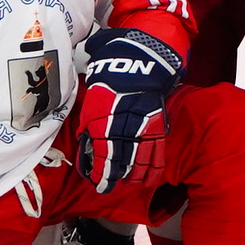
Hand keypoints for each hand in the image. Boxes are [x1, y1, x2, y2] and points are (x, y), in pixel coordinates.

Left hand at [76, 26, 182, 193]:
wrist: (141, 57)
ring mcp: (141, 125)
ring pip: (137, 157)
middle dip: (113, 175)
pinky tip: (150, 177)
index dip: (99, 171)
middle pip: (118, 158)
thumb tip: (87, 138)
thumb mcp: (92, 93)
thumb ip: (89, 119)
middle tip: (109, 187)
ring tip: (129, 183)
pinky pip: (156, 150)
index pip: (100, 153)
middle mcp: (121, 125)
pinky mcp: (157, 123)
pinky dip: (153, 166)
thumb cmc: (111, 70)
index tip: (97, 182)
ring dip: (133, 173)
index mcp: (102, 117)